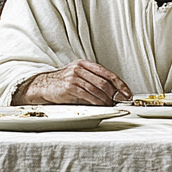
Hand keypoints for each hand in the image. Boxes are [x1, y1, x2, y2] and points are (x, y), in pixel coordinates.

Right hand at [14, 61, 131, 105]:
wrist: (43, 85)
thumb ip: (93, 80)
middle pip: (105, 82)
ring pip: (98, 90)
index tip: (127, 94)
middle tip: (118, 103)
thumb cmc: (62, 83)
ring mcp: (74, 77)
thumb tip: (113, 93)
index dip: (120, 84)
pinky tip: (100, 106)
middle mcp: (80, 69)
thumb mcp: (79, 76)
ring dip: (106, 100)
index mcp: (85, 64)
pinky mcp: (70, 87)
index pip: (108, 73)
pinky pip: (88, 96)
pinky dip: (97, 103)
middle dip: (114, 95)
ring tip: (110, 106)